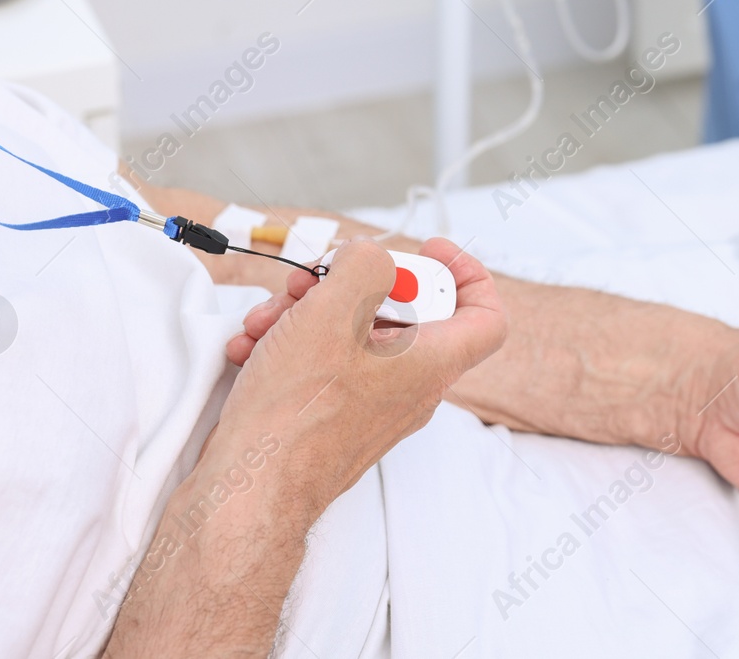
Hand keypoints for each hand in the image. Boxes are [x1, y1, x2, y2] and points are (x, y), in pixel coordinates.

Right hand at [212, 238, 506, 513]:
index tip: (428, 252)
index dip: (466, 274)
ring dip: (308, 313)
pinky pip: (327, 366)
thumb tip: (369, 257)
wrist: (251, 487)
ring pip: (354, 335)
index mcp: (432, 363)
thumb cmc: (298, 413)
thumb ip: (365, 264)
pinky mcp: (337, 419)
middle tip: (311, 281)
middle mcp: (411, 387)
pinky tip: (255, 348)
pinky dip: (293, 346)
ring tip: (268, 319)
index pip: (487, 316)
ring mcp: (373, 406)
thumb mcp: (335, 309)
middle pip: (401, 313)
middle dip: (349, 286)